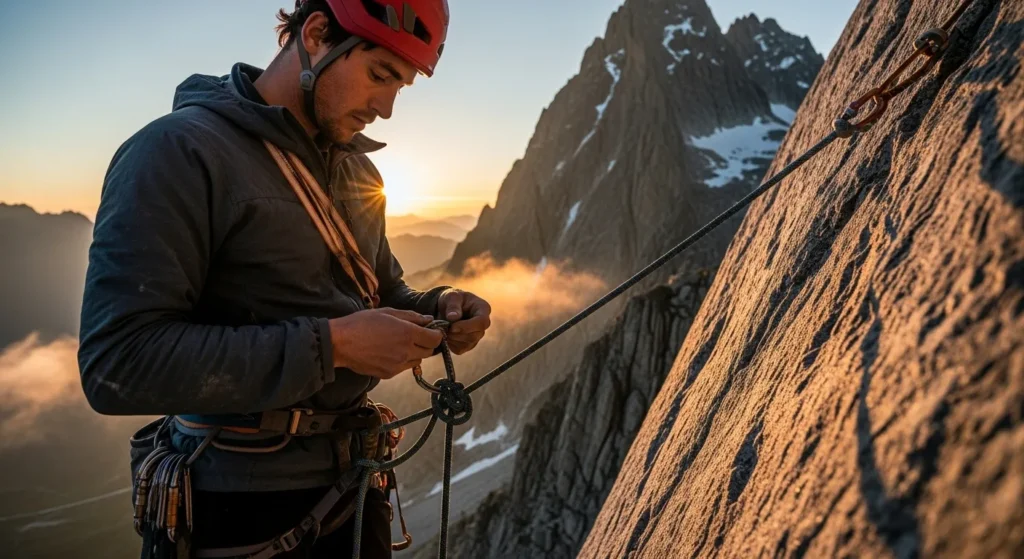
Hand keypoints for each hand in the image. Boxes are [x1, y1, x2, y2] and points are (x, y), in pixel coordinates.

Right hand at [328, 308, 443, 378]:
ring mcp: (398, 365)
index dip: (436, 334)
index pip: (435, 339)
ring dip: (415, 353)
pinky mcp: (389, 374)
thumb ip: (412, 316)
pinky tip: (389, 352)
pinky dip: (403, 361)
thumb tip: (429, 320)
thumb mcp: (388, 312)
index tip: (431, 330)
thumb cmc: (362, 323)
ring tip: (400, 344)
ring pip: (417, 361)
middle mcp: (406, 351)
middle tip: (416, 336)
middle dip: (426, 343)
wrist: (340, 343)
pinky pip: (404, 368)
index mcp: (407, 333)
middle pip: (429, 351)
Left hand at [437, 288, 491, 354]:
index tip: (452, 326)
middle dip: (457, 334)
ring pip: (467, 344)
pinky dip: (450, 344)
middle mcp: (483, 324)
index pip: (482, 322)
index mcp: (483, 309)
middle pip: (474, 335)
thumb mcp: (451, 296)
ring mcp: (477, 335)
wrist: (447, 307)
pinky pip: (460, 349)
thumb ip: (453, 305)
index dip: (467, 326)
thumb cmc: (452, 298)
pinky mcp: (468, 344)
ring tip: (444, 328)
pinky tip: (446, 334)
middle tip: (444, 327)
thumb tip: (453, 317)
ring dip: (452, 338)